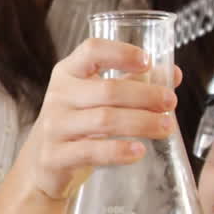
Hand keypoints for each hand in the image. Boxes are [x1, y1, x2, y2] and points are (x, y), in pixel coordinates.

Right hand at [18, 38, 180, 200]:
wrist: (41, 162)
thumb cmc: (77, 124)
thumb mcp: (97, 99)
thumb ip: (132, 84)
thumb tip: (172, 73)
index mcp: (68, 73)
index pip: (91, 51)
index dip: (121, 52)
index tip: (147, 61)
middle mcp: (58, 96)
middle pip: (108, 89)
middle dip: (146, 96)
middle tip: (170, 103)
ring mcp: (54, 127)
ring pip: (104, 120)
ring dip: (142, 123)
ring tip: (166, 127)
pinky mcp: (54, 156)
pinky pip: (91, 152)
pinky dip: (119, 151)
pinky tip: (139, 151)